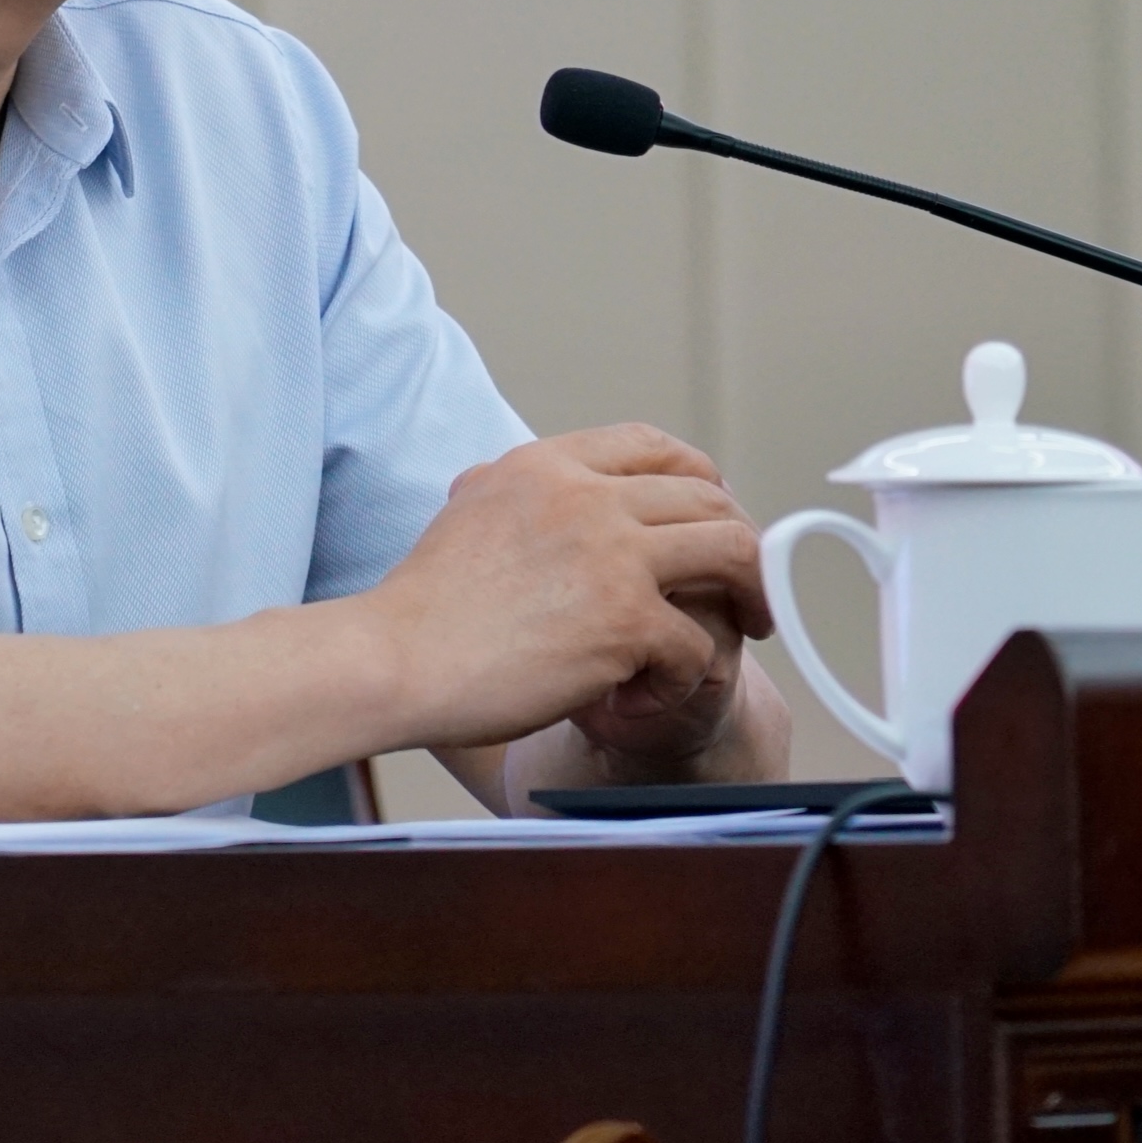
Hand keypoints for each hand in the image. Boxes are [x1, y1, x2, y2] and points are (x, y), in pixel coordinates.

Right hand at [363, 425, 773, 753]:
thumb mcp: (468, 512)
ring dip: (748, 594)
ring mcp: (612, 555)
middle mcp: (587, 496)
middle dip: (740, 540)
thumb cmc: (422, 609)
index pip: (653, 445)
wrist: (393, 661)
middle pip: (707, 496)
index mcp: (548, 465)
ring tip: (747, 629)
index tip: (711, 515)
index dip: (697, 477)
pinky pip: (696, 643)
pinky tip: (647, 697)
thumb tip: (537, 488)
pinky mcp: (624, 621)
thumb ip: (514, 493)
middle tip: (744, 587)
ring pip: (730, 552)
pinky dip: (684, 677)